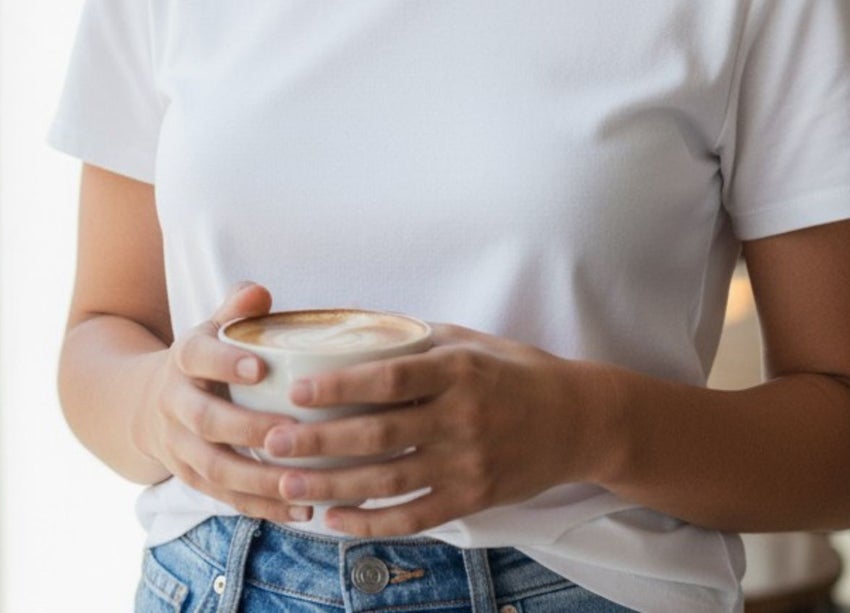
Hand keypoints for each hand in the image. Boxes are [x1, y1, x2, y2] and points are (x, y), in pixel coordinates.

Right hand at [131, 281, 312, 522]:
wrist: (146, 405)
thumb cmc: (204, 358)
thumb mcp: (211, 327)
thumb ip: (236, 309)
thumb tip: (259, 292)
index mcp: (184, 359)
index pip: (199, 358)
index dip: (225, 362)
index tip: (260, 367)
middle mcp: (175, 404)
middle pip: (208, 422)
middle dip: (250, 430)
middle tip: (294, 432)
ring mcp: (180, 447)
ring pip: (216, 469)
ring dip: (260, 479)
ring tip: (303, 481)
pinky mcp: (192, 479)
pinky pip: (226, 498)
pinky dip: (262, 507)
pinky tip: (301, 510)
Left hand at [257, 323, 588, 535]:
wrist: (576, 419)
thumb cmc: (515, 370)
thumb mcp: (470, 341)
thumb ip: (417, 339)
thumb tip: (354, 327)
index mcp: (456, 370)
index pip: (389, 378)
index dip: (340, 387)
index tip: (297, 391)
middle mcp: (461, 417)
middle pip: (378, 434)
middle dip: (319, 442)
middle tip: (272, 443)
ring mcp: (467, 463)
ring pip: (388, 481)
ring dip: (332, 486)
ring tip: (288, 485)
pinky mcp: (474, 498)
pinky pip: (414, 516)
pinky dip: (370, 522)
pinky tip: (334, 519)